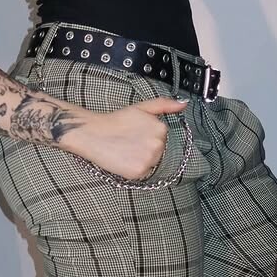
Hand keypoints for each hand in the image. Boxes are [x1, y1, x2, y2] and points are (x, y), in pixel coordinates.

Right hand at [60, 98, 187, 179]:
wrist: (93, 133)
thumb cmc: (116, 121)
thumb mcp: (142, 108)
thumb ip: (164, 104)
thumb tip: (183, 104)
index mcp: (161, 128)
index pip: (160, 138)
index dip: (146, 137)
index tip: (135, 133)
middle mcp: (158, 144)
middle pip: (157, 152)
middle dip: (145, 148)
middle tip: (128, 141)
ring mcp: (149, 159)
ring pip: (150, 163)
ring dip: (140, 159)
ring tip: (125, 149)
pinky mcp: (139, 171)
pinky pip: (142, 173)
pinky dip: (133, 168)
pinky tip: (123, 159)